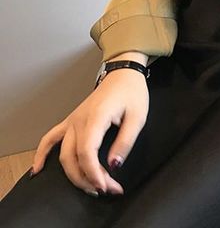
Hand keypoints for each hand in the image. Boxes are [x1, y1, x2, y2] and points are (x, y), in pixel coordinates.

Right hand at [28, 68, 149, 195]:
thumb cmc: (132, 92)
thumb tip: (114, 165)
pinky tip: (37, 169)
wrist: (124, 73)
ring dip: (73, 174)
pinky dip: (41, 154)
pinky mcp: (71, 121)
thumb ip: (126, 142)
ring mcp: (72, 120)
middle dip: (87, 179)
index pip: (87, 153)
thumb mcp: (138, 116)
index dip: (94, 173)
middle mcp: (79, 120)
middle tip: (105, 189)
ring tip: (90, 187)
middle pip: (72, 158)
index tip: (106, 185)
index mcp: (96, 117)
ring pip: (62, 154)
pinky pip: (50, 138)